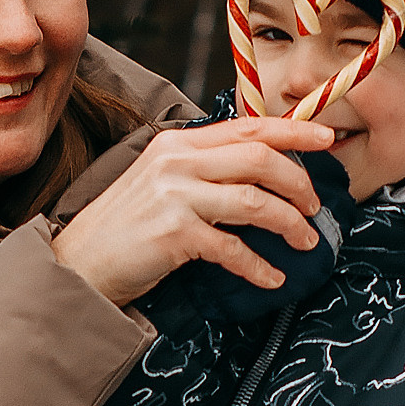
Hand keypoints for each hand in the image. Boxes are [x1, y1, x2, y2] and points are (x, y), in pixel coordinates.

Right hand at [52, 115, 335, 307]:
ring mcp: (174, 196)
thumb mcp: (160, 180)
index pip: (248, 127)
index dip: (294, 132)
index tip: (327, 140)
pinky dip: (259, 266)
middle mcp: (177, 161)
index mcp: (178, 141)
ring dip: (289, 225)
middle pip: (260, 160)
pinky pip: (233, 248)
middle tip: (313, 208)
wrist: (77, 262)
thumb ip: (201, 167)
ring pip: (255, 202)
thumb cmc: (125, 227)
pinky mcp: (173, 234)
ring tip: (305, 243)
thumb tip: (258, 169)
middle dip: (299, 184)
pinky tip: (272, 278)